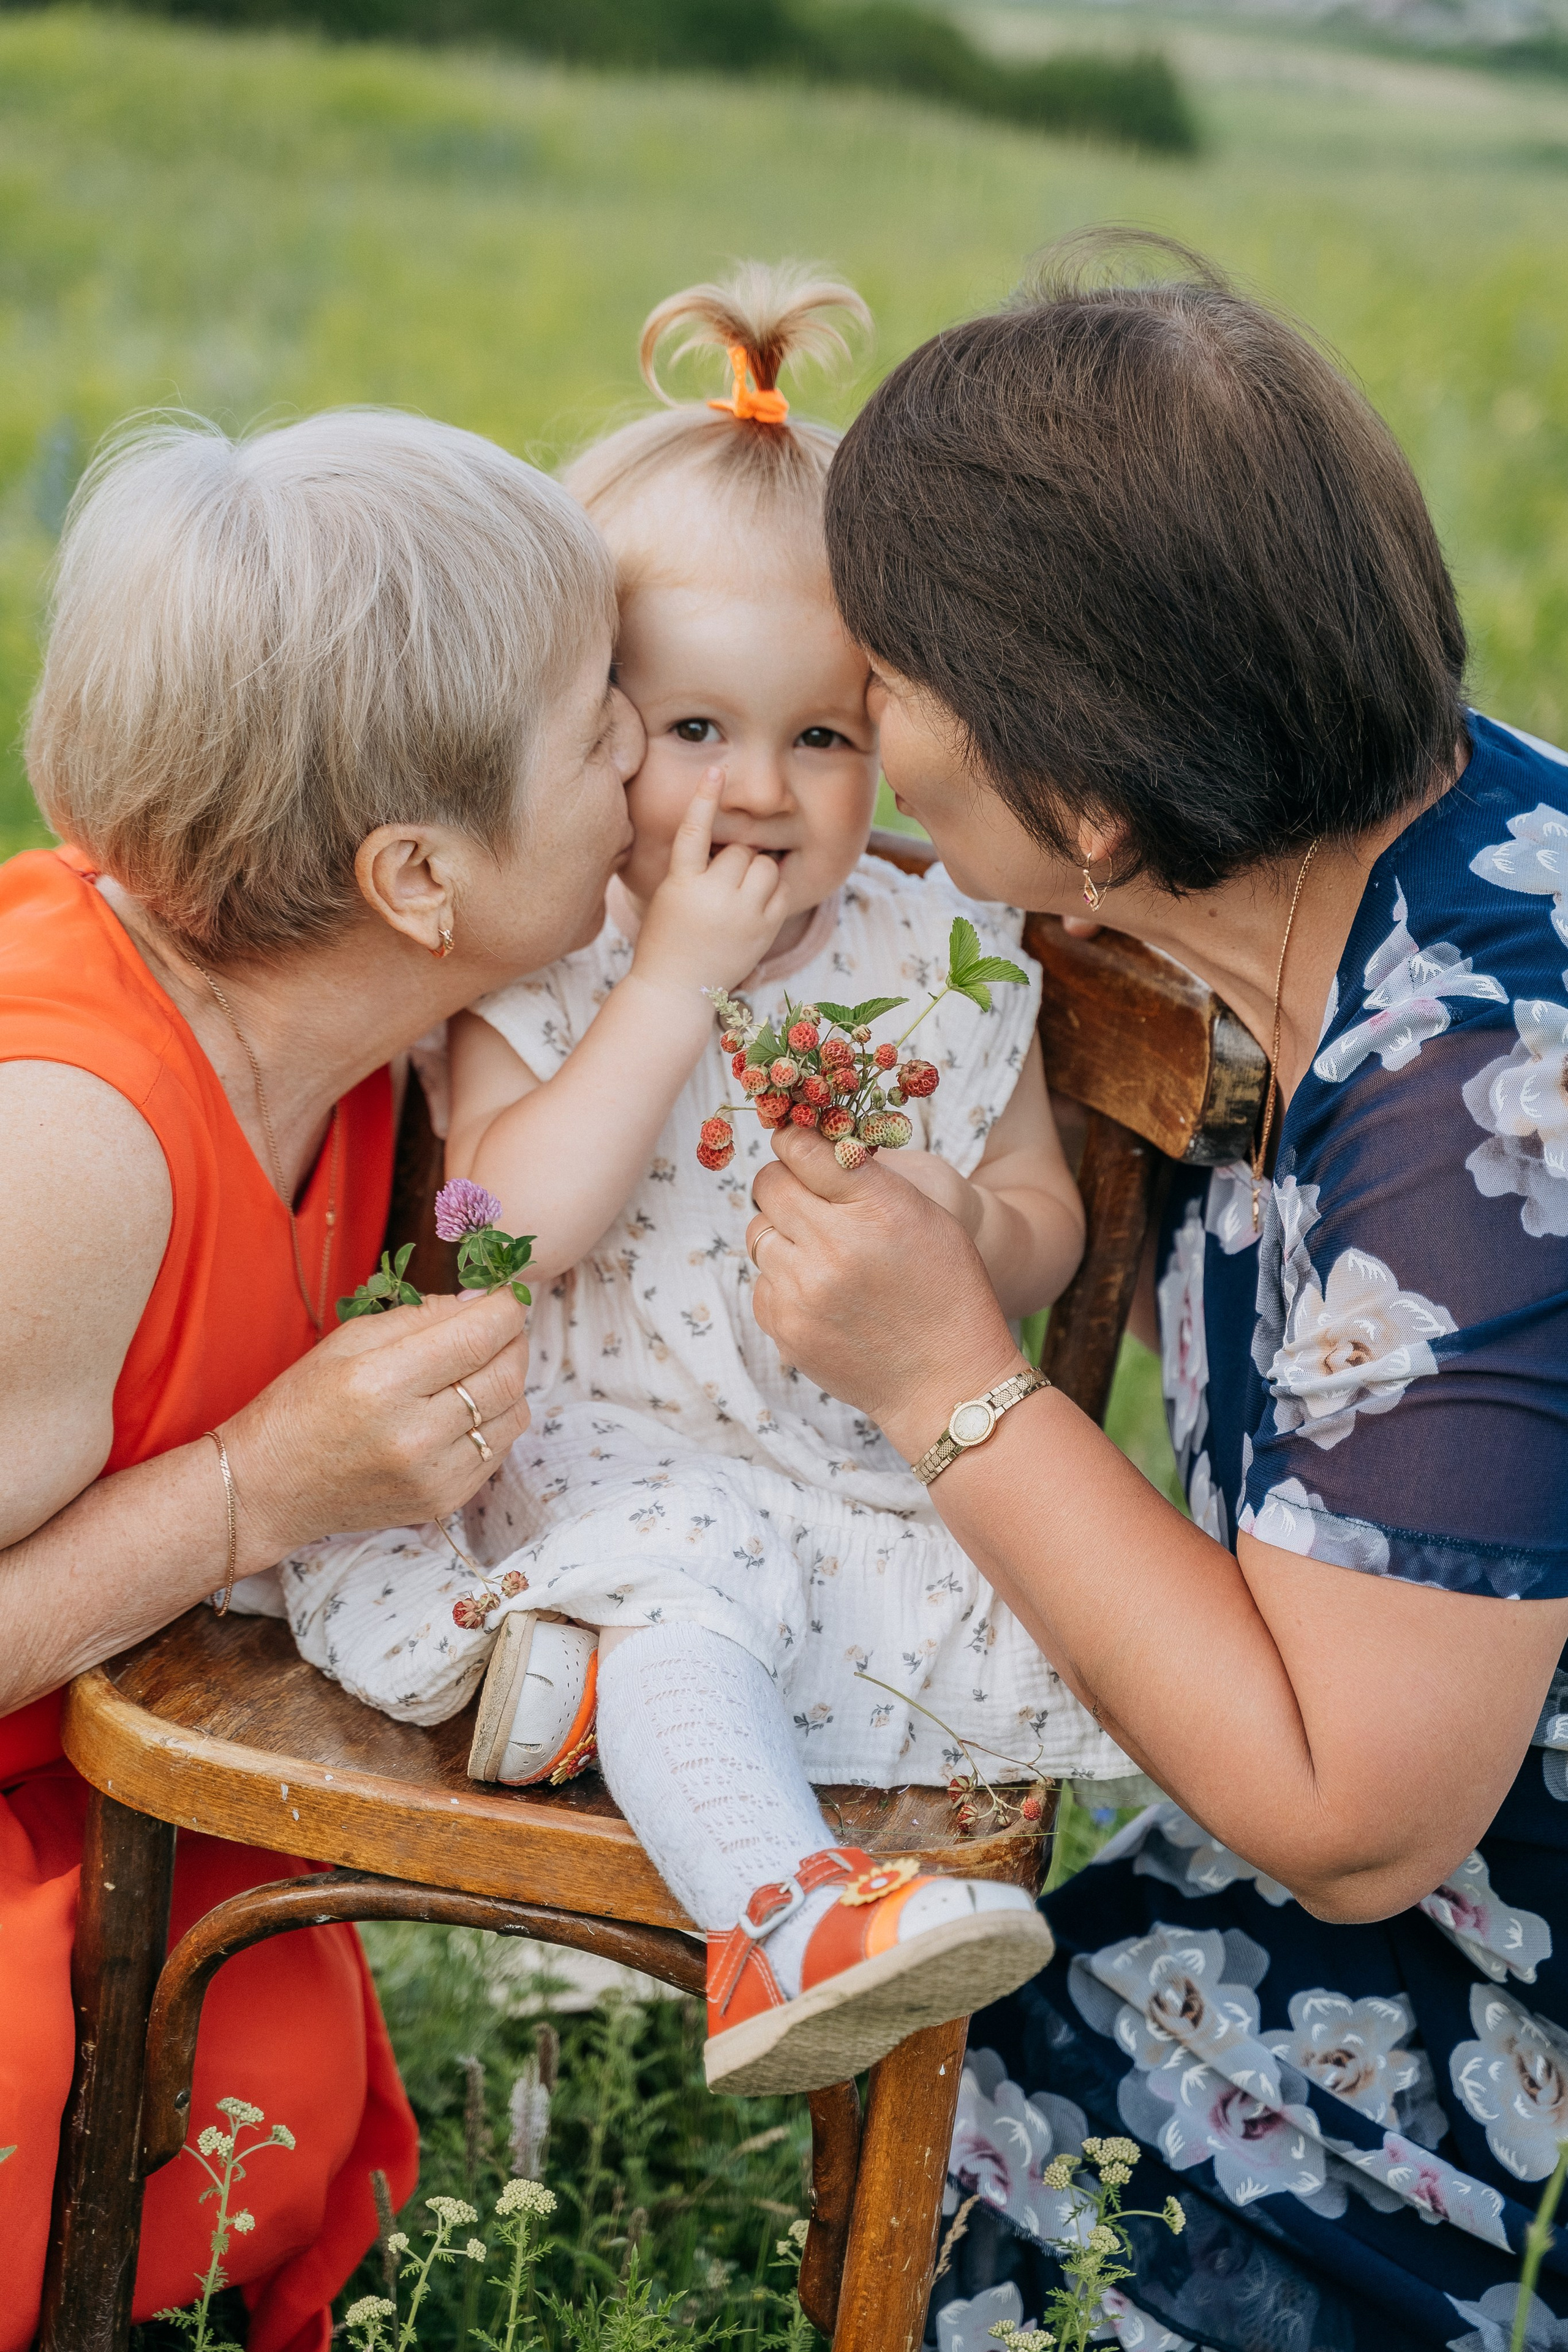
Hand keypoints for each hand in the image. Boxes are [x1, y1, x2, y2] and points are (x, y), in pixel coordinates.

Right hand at [222, 1287, 531, 1564]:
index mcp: (382, 1384)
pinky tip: (469, 1407)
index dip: (505, 1308)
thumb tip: (480, 1301)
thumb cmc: (302, 1405)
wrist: (269, 1488)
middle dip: (514, 1340)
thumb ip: (420, 1316)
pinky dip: (496, 1420)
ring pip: (513, 1414)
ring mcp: (433, 1476)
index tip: (507, 1294)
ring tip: (484, 1365)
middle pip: (505, 1376)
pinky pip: (500, 1449)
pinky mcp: (443, 1502)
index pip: (477, 1336)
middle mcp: (414, 1435)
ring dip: (510, 1380)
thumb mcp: (348, 1341)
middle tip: (501, 1325)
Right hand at [633, 767, 788, 994]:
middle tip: (721, 882)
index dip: (705, 798)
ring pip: (764, 866)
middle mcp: (714, 897)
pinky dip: (772, 889)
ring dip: (755, 872)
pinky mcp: (764, 930)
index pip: (694, 831)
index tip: (716, 769)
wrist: (676, 989)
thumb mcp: (668, 895)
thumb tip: (731, 844)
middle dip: (734, 858)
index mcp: (681, 883)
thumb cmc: (666, 938)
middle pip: (740, 850)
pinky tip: (755, 903)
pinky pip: (782, 889)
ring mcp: (742, 915)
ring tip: (738, 893)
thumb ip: (693, 868)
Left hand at [747, 1126, 1023, 1459]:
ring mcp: (802, 1290)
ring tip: (821, 1251)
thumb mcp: (928, 1216)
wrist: (947, 1383)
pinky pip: (762, 1280)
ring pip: (759, 1233)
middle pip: (768, 1184)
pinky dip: (783, 1279)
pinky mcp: (784, 1327)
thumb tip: (806, 1145)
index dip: (795, 1141)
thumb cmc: (947, 1290)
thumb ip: (867, 1178)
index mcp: (876, 1207)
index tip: (798, 1145)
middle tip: (806, 1195)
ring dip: (783, 1233)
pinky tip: (821, 1293)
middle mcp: (832, 1246)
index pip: (800, 1148)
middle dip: (784, 1183)